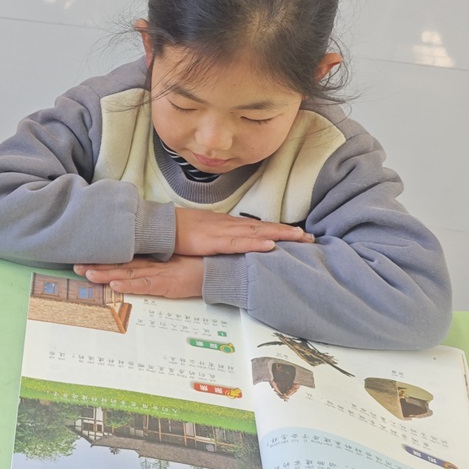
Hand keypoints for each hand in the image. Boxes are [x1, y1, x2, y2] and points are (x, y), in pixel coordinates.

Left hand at [74, 255, 205, 299]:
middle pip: (119, 264)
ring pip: (127, 273)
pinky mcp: (168, 283)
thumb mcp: (174, 263)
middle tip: (76, 265)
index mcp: (153, 258)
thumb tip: (137, 265)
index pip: (123, 257)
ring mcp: (159, 273)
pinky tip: (115, 284)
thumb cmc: (200, 265)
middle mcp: (153, 264)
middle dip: (97, 265)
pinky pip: (145, 285)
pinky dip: (130, 285)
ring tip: (87, 274)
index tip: (84, 255)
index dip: (103, 257)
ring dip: (106, 274)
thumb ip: (158, 262)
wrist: (221, 268)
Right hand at [174, 208, 312, 255]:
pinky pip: (239, 242)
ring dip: (280, 234)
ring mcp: (222, 231)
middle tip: (309, 237)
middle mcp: (227, 224)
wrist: (158, 226)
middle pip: (263, 227)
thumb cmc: (175, 230)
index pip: (256, 226)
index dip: (276, 229)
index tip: (295, 233)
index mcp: (224, 224)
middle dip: (287, 232)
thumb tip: (225, 244)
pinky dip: (256, 243)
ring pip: (257, 232)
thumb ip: (214, 237)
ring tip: (300, 238)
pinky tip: (271, 245)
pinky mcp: (214, 241)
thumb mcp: (200, 234)